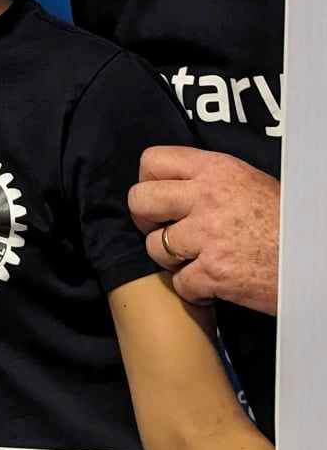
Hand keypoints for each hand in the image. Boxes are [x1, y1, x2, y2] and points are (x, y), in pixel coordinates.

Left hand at [128, 145, 278, 313]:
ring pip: (155, 247)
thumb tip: (177, 186)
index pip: (153, 160)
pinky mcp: (214, 273)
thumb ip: (210, 180)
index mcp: (215, 169)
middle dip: (146, 221)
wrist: (313, 257)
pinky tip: (212, 284)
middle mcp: (206, 197)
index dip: (147, 181)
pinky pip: (179, 283)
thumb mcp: (249, 181)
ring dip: (171, 260)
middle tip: (165, 231)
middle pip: (140, 200)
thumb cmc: (287, 220)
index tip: (159, 199)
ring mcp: (208, 236)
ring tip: (195, 261)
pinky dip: (193, 289)